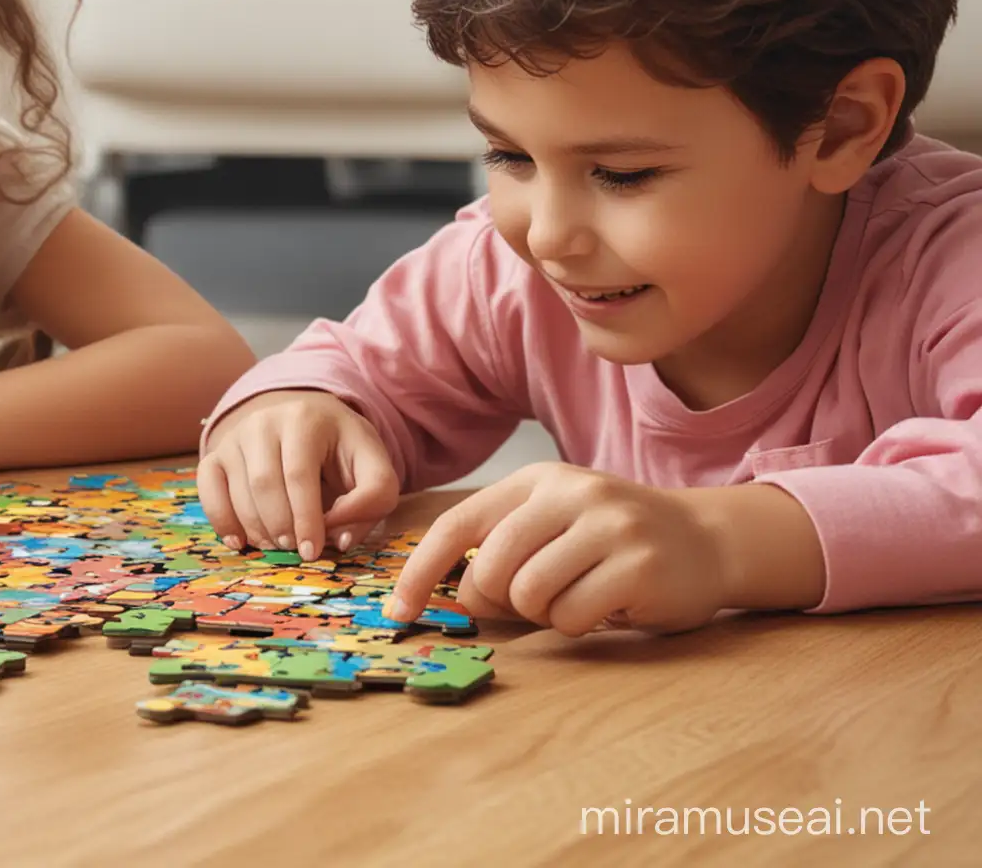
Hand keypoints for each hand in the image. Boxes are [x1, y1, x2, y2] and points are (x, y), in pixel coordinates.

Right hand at [198, 390, 399, 560]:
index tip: (312, 551)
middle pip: (264, 483)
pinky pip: (208, 488)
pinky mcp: (217, 453)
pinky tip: (240, 542)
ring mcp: (235, 436)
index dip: (305, 518)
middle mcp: (263, 421)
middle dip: (280, 526)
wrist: (308, 420)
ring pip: (236, 490)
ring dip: (256, 529)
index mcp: (306, 419)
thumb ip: (373, 498)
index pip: (299, 475)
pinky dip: (221, 519)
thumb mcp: (373, 465)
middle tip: (294, 551)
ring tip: (277, 546)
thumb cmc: (342, 450)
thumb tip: (339, 537)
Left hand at [386, 462, 729, 635]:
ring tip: (576, 598)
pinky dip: (578, 625)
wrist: (708, 539)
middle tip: (531, 603)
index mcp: (538, 480)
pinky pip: (573, 617)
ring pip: (530, 595)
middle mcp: (572, 494)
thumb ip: (501, 548)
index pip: (459, 524)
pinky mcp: (639, 566)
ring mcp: (610, 527)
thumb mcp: (553, 524)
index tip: (398, 610)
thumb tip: (450, 594)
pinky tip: (607, 606)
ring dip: (544, 615)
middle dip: (499, 600)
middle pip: (492, 568)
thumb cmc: (613, 542)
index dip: (420, 570)